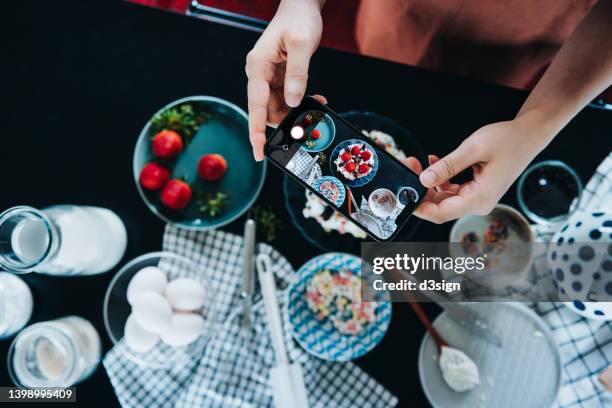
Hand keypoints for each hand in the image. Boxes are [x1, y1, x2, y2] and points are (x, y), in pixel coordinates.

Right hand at [245, 0, 323, 160]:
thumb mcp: (302, 45)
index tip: (259, 151)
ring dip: (295, 113)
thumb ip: (297, 75)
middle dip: (285, 122)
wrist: (301, 5)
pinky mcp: (277, 77)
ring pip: (277, 107)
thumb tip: (293, 102)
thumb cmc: (298, 19)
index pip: (256, 106)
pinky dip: (300, 103)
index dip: (257, 131)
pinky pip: (286, 98)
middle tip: (305, 129)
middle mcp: (258, 73)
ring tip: (317, 107)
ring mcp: (267, 76)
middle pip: (266, 110)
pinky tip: (315, 99)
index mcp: (257, 66)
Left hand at [402, 117, 546, 223]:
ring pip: (442, 198)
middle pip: (439, 207)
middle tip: (409, 167)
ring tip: (417, 162)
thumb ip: (448, 166)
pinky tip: (434, 162)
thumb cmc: (508, 140)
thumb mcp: (474, 148)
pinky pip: (450, 190)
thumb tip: (424, 179)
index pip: (441, 214)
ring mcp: (476, 198)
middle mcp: (478, 203)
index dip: (419, 207)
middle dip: (420, 190)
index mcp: (479, 198)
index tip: (404, 194)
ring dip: (427, 182)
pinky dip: (439, 178)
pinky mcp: (475, 191)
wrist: (528, 136)